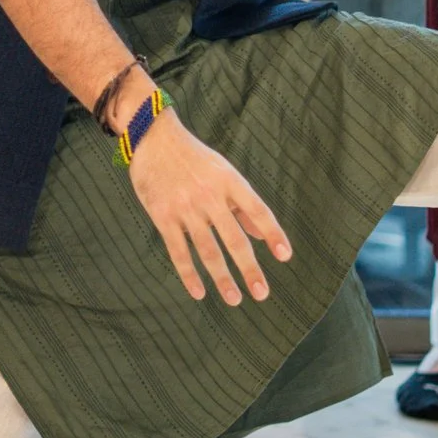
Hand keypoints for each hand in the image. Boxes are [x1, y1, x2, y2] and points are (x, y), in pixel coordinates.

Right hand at [127, 110, 292, 304]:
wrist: (153, 138)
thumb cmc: (194, 158)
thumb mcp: (223, 172)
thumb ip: (243, 204)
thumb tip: (263, 235)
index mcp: (229, 181)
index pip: (258, 211)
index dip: (273, 233)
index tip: (285, 256)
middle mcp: (209, 195)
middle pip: (234, 238)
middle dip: (249, 268)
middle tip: (262, 293)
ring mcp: (185, 207)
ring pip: (208, 250)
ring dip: (222, 278)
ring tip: (235, 299)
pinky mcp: (163, 216)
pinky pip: (178, 251)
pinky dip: (189, 274)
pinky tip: (199, 292)